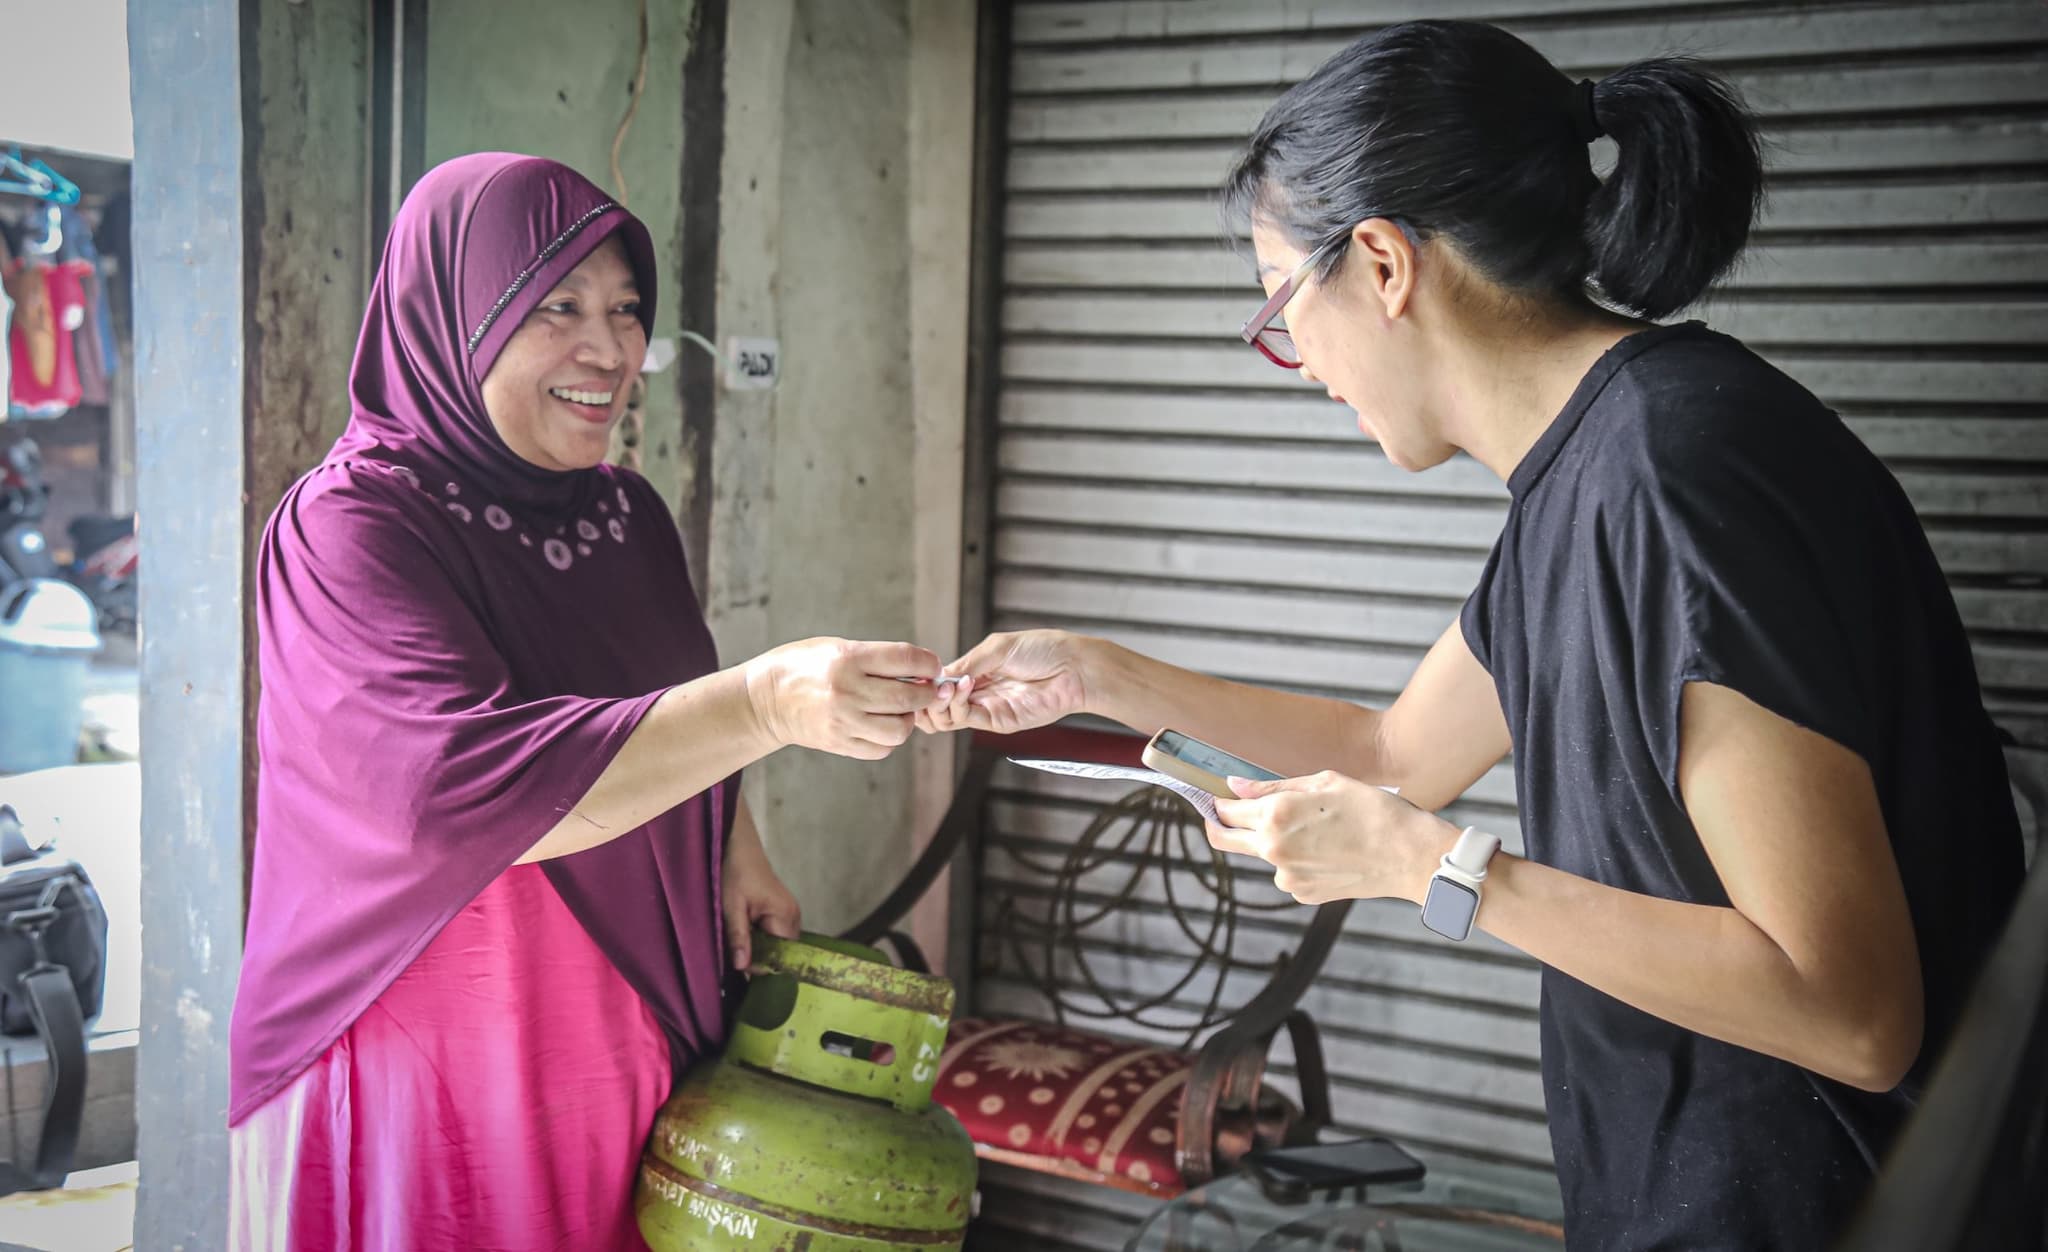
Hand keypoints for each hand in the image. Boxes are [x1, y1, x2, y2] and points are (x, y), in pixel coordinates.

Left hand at [723, 830, 799, 972]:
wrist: (738, 847)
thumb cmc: (735, 873)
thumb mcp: (732, 907)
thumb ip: (739, 937)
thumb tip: (743, 967)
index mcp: (785, 916)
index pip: (779, 956)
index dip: (759, 963)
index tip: (737, 959)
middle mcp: (794, 916)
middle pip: (780, 952)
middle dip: (758, 955)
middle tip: (735, 946)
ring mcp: (790, 913)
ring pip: (776, 944)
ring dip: (758, 946)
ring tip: (739, 934)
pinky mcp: (783, 911)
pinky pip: (774, 934)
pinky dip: (759, 936)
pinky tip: (745, 928)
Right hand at [743, 638, 943, 759]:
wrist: (763, 699)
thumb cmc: (801, 666)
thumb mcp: (835, 646)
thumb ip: (876, 658)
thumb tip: (920, 671)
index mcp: (847, 658)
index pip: (905, 659)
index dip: (928, 663)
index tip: (932, 667)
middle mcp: (846, 690)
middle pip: (908, 697)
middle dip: (927, 693)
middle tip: (929, 690)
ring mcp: (842, 721)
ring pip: (899, 729)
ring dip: (908, 719)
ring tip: (901, 710)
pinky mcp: (838, 743)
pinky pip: (881, 749)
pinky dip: (889, 739)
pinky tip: (882, 725)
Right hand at [916, 629, 1091, 735]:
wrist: (1074, 668)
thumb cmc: (1044, 650)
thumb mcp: (997, 647)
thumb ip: (967, 663)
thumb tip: (938, 676)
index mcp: (978, 671)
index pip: (941, 683)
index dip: (928, 682)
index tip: (921, 675)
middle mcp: (980, 692)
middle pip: (939, 705)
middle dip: (927, 698)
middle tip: (930, 686)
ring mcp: (989, 708)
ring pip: (948, 717)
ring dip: (940, 703)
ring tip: (949, 687)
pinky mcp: (999, 722)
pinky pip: (968, 720)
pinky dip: (958, 706)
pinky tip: (965, 688)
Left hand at [1210, 771, 1455, 905]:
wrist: (1409, 856)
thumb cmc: (1373, 811)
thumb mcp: (1325, 783)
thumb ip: (1272, 786)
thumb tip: (1235, 786)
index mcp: (1277, 814)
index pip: (1225, 810)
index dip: (1215, 802)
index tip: (1213, 797)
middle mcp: (1274, 848)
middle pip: (1224, 839)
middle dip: (1217, 825)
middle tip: (1222, 814)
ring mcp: (1286, 876)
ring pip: (1262, 854)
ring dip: (1272, 841)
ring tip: (1314, 829)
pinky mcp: (1302, 893)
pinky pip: (1287, 872)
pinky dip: (1297, 859)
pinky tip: (1328, 850)